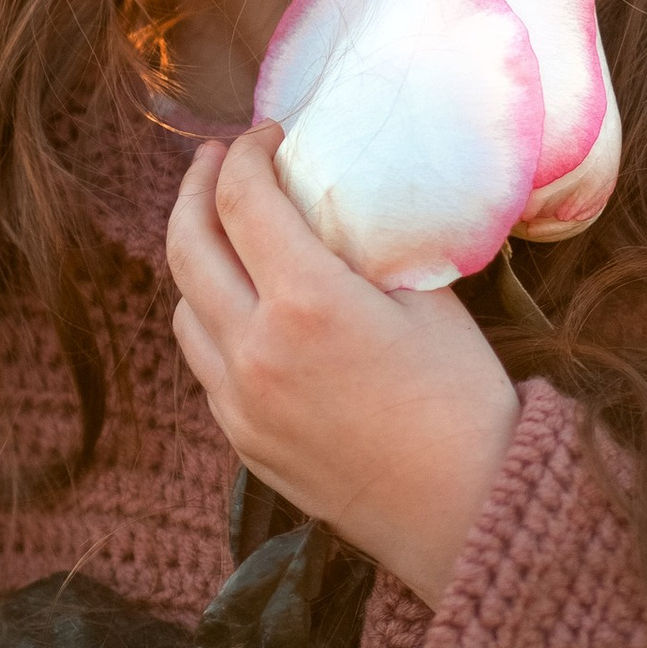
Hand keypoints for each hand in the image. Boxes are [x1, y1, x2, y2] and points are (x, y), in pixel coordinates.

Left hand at [165, 123, 520, 606]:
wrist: (464, 512)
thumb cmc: (463, 401)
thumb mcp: (428, 299)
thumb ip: (369, 247)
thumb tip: (339, 203)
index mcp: (305, 302)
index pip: (243, 199)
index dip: (246, 153)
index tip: (266, 135)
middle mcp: (254, 350)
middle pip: (187, 245)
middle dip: (196, 188)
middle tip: (214, 159)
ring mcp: (239, 402)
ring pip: (182, 308)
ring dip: (194, 257)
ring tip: (222, 232)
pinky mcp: (243, 441)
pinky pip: (204, 363)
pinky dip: (209, 319)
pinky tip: (242, 309)